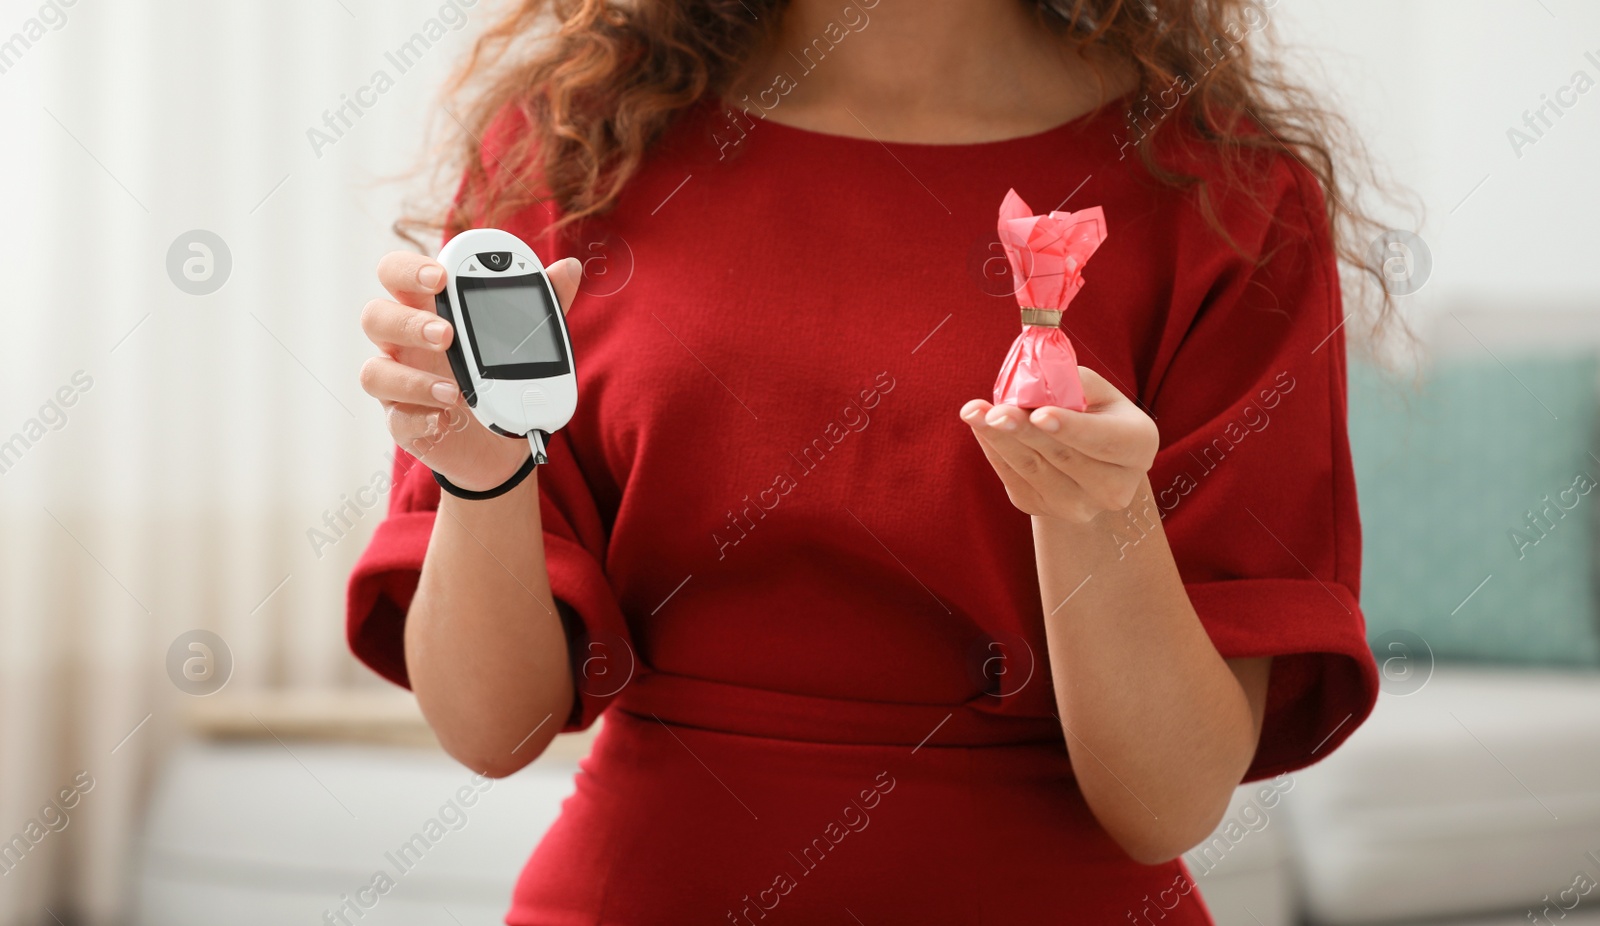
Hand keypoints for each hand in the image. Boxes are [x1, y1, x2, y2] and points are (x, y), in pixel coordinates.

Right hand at [359, 250, 582, 491]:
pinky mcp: (403, 421)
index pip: (397, 274)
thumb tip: (569, 267)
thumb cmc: (499, 372)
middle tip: (448, 333)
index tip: (441, 275)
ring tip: (456, 390)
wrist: (502, 437)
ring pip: (374, 371)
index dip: (410, 268)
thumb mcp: (525, 336)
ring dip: (412, 378)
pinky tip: (445, 420)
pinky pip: (395, 418)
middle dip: (408, 322)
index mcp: (425, 308)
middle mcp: (402, 343)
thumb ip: (541, 302)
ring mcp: (398, 382)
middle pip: (375, 316)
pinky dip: (420, 417)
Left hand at [960, 367, 1157, 522]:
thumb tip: (1033, 379)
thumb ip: (1072, 383)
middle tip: (994, 411)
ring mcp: (1079, 506)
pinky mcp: (1043, 510)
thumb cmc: (1093, 414)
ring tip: (974, 412)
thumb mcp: (1096, 392)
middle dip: (1024, 431)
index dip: (1070, 427)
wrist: (1087, 462)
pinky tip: (979, 425)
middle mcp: (1115, 487)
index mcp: (1138, 448)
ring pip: (1033, 471)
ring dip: (999, 440)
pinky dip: (994, 450)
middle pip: (1063, 457)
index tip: (1039, 413)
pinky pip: (1013, 479)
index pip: (1103, 439)